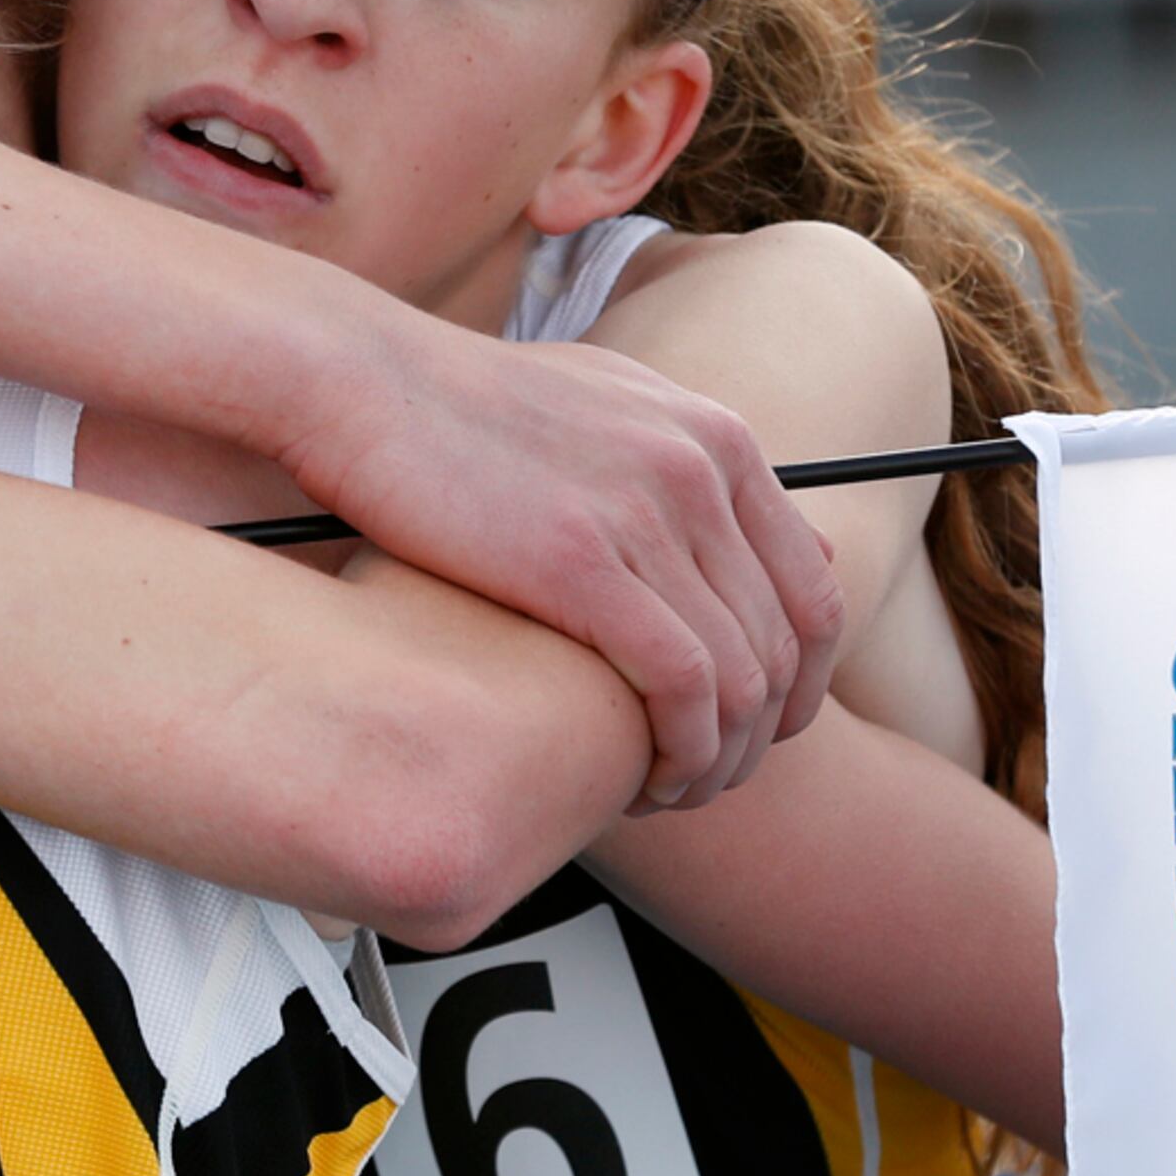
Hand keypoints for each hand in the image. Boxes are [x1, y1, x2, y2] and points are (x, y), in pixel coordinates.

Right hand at [281, 324, 845, 811]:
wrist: (361, 381)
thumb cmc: (458, 409)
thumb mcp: (602, 408)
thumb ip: (680, 463)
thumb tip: (743, 518)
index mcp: (715, 439)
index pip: (814, 590)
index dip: (800, 687)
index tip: (755, 736)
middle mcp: (702, 470)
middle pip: (786, 646)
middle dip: (759, 738)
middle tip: (705, 782)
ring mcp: (648, 513)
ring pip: (741, 677)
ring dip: (716, 761)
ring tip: (667, 795)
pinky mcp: (582, 561)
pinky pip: (681, 685)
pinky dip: (677, 752)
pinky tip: (636, 783)